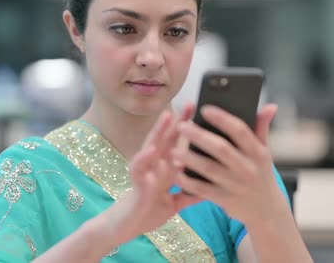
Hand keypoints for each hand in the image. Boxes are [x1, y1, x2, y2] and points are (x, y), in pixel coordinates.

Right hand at [102, 104, 200, 243]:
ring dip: (158, 132)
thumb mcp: (174, 204)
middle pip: (164, 138)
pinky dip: (145, 161)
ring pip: (150, 147)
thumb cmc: (146, 212)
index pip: (175, 143)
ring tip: (167, 118)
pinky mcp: (135, 186)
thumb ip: (189, 194)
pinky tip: (152, 153)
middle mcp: (153, 166)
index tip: (199, 111)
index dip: (186, 127)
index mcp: (162, 168)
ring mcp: (143, 174)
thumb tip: (210, 190)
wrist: (123, 229)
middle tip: (189, 104)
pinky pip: (139, 172)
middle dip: (176, 121)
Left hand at [173, 104, 288, 224]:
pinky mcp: (224, 199)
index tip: (204, 109)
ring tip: (173, 150)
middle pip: (220, 148)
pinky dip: (188, 182)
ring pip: (208, 169)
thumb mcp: (265, 151)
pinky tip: (176, 173)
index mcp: (258, 152)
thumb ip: (262, 128)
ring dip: (189, 159)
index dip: (222, 118)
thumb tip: (270, 106)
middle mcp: (247, 168)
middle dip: (199, 136)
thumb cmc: (260, 173)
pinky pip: (202, 189)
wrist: (265, 209)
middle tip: (181, 125)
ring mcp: (235, 185)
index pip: (240, 131)